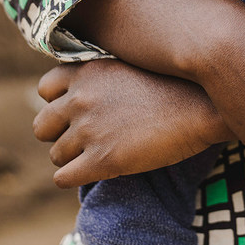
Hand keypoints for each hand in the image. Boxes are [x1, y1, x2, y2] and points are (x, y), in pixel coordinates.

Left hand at [33, 59, 235, 187]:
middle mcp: (80, 99)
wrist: (202, 108)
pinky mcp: (102, 161)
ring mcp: (89, 131)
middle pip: (42, 127)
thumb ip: (102, 76)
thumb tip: (88, 91)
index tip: (79, 113)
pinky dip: (74, 179)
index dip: (60, 104)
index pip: (45, 89)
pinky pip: (63, 178)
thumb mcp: (130, 66)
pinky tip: (96, 173)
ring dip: (74, 159)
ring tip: (102, 155)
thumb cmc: (175, 87)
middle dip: (61, 135)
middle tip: (87, 140)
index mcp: (86, 73)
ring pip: (56, 156)